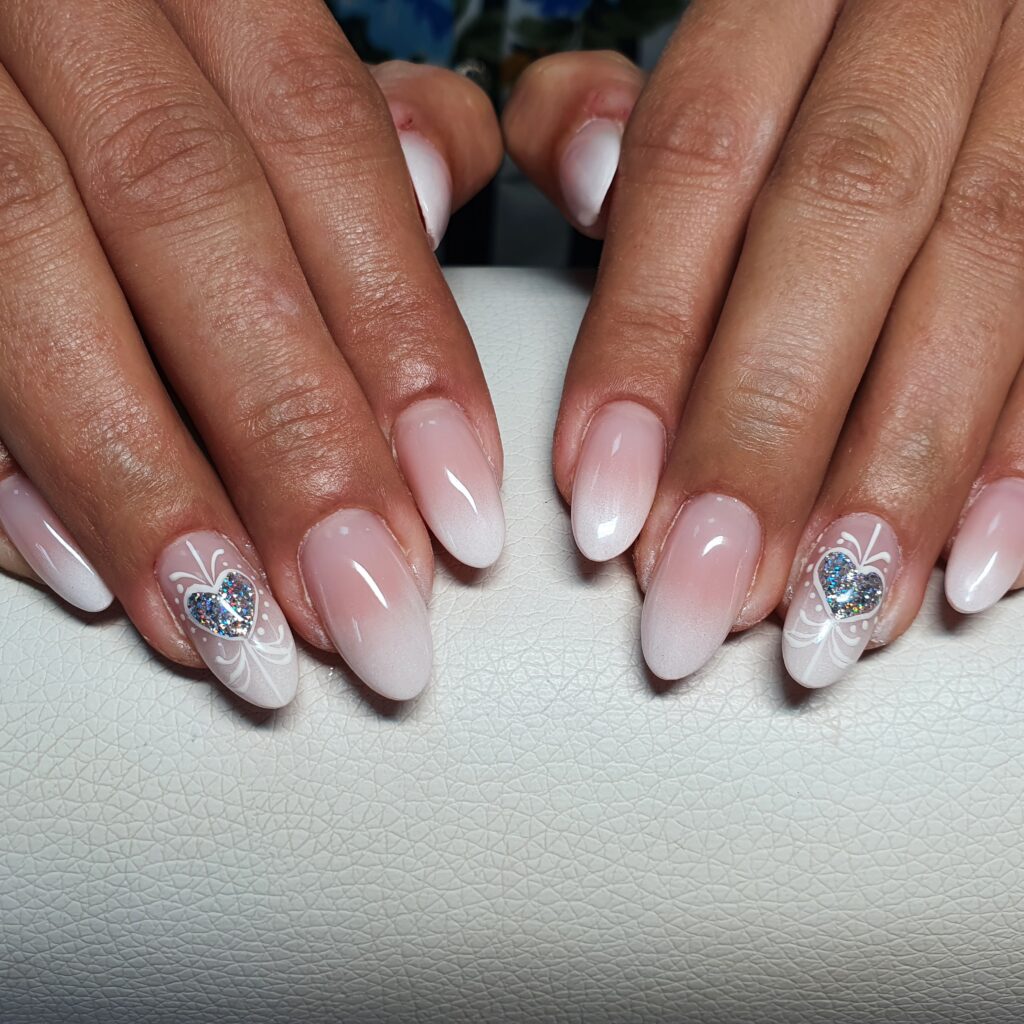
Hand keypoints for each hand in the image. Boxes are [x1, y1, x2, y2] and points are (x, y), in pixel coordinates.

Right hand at [0, 0, 502, 706]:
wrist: (6, 39)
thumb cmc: (146, 65)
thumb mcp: (254, 48)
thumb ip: (347, 125)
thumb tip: (437, 190)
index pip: (323, 145)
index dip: (402, 340)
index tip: (461, 515)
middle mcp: (62, 11)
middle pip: (189, 222)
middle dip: (290, 440)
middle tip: (369, 613)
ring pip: (31, 275)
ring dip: (146, 483)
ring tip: (237, 634)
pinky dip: (5, 464)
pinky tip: (80, 571)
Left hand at [505, 0, 1023, 687]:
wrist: (956, 5)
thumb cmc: (793, 56)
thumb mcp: (692, 55)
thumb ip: (603, 109)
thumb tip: (580, 179)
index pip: (701, 156)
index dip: (646, 344)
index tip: (603, 507)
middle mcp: (934, 17)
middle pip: (843, 224)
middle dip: (767, 433)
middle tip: (705, 595)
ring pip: (987, 274)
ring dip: (901, 472)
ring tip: (829, 618)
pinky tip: (975, 566)